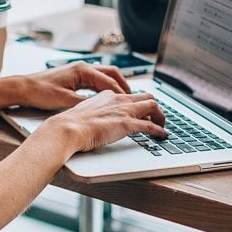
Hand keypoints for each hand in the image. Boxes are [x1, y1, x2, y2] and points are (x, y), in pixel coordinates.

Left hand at [12, 62, 131, 110]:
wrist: (23, 88)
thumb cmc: (41, 91)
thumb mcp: (65, 100)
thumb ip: (85, 103)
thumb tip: (101, 108)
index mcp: (83, 70)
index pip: (110, 81)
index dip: (122, 93)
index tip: (131, 102)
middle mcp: (82, 67)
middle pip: (112, 73)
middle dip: (124, 85)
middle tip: (133, 98)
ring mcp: (78, 71)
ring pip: (104, 76)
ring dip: (115, 86)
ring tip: (124, 98)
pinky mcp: (74, 76)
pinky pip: (95, 80)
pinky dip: (104, 87)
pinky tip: (106, 97)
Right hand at [45, 90, 166, 154]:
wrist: (68, 128)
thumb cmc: (71, 124)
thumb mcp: (84, 113)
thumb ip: (94, 113)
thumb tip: (95, 121)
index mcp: (108, 95)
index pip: (128, 96)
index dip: (135, 104)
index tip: (138, 112)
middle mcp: (119, 100)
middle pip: (145, 96)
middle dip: (153, 106)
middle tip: (155, 117)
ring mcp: (124, 111)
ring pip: (153, 105)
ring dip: (160, 115)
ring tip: (162, 125)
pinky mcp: (128, 124)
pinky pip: (151, 125)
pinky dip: (159, 130)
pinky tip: (162, 135)